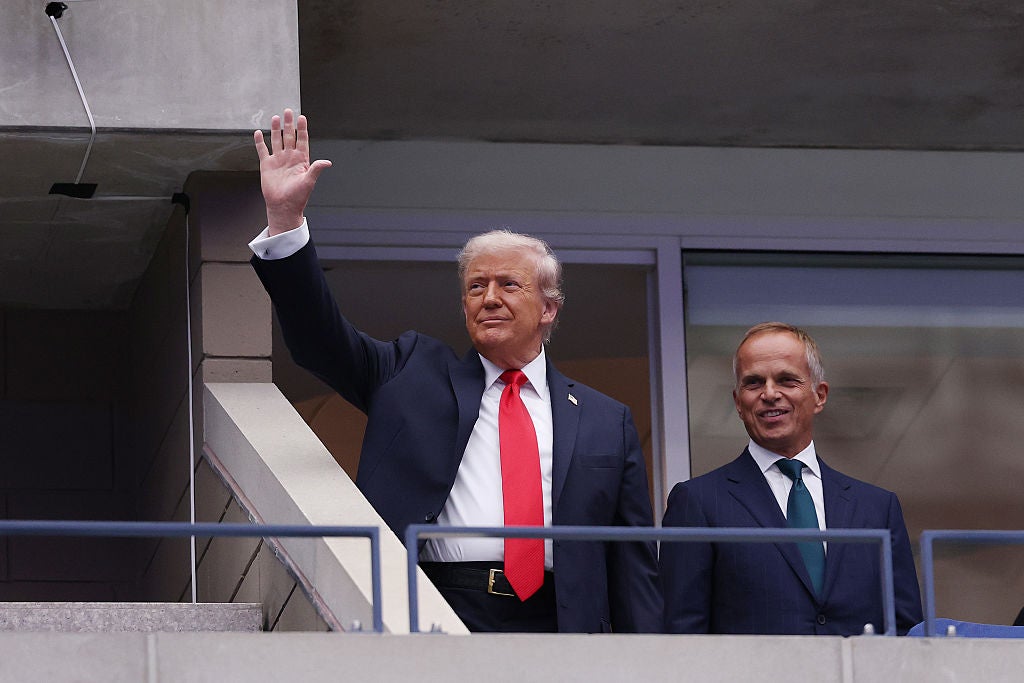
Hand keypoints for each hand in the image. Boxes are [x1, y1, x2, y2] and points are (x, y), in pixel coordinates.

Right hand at [254, 108, 331, 233]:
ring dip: (276, 129)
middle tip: (288, 111)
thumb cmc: (298, 197)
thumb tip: (327, 162)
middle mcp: (289, 158)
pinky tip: (259, 133)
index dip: (302, 129)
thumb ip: (316, 169)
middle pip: (289, 136)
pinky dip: (260, 142)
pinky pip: (263, 150)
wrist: (283, 207)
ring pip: (276, 140)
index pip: (302, 140)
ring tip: (276, 118)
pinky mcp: (267, 165)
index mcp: (301, 160)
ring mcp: (278, 160)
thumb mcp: (309, 181)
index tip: (302, 117)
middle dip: (289, 124)